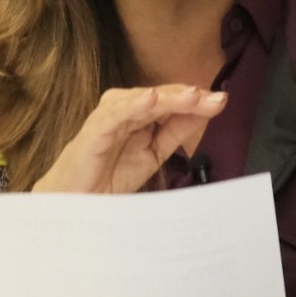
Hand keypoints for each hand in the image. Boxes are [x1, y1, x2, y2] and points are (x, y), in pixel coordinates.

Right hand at [31, 85, 226, 193]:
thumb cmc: (108, 176)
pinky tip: (151, 99)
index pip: (171, 101)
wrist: (74, 202)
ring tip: (192, 94)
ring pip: (142, 101)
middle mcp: (123, 108)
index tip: (221, 101)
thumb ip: (176, 132)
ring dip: (168, 96)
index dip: (196, 101)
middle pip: (160, 97)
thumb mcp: (153, 154)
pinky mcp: (94, 130)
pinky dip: (133, 105)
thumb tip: (205, 111)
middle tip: (215, 98)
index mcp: (138, 113)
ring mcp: (108, 117)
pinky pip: (115, 115)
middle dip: (189, 97)